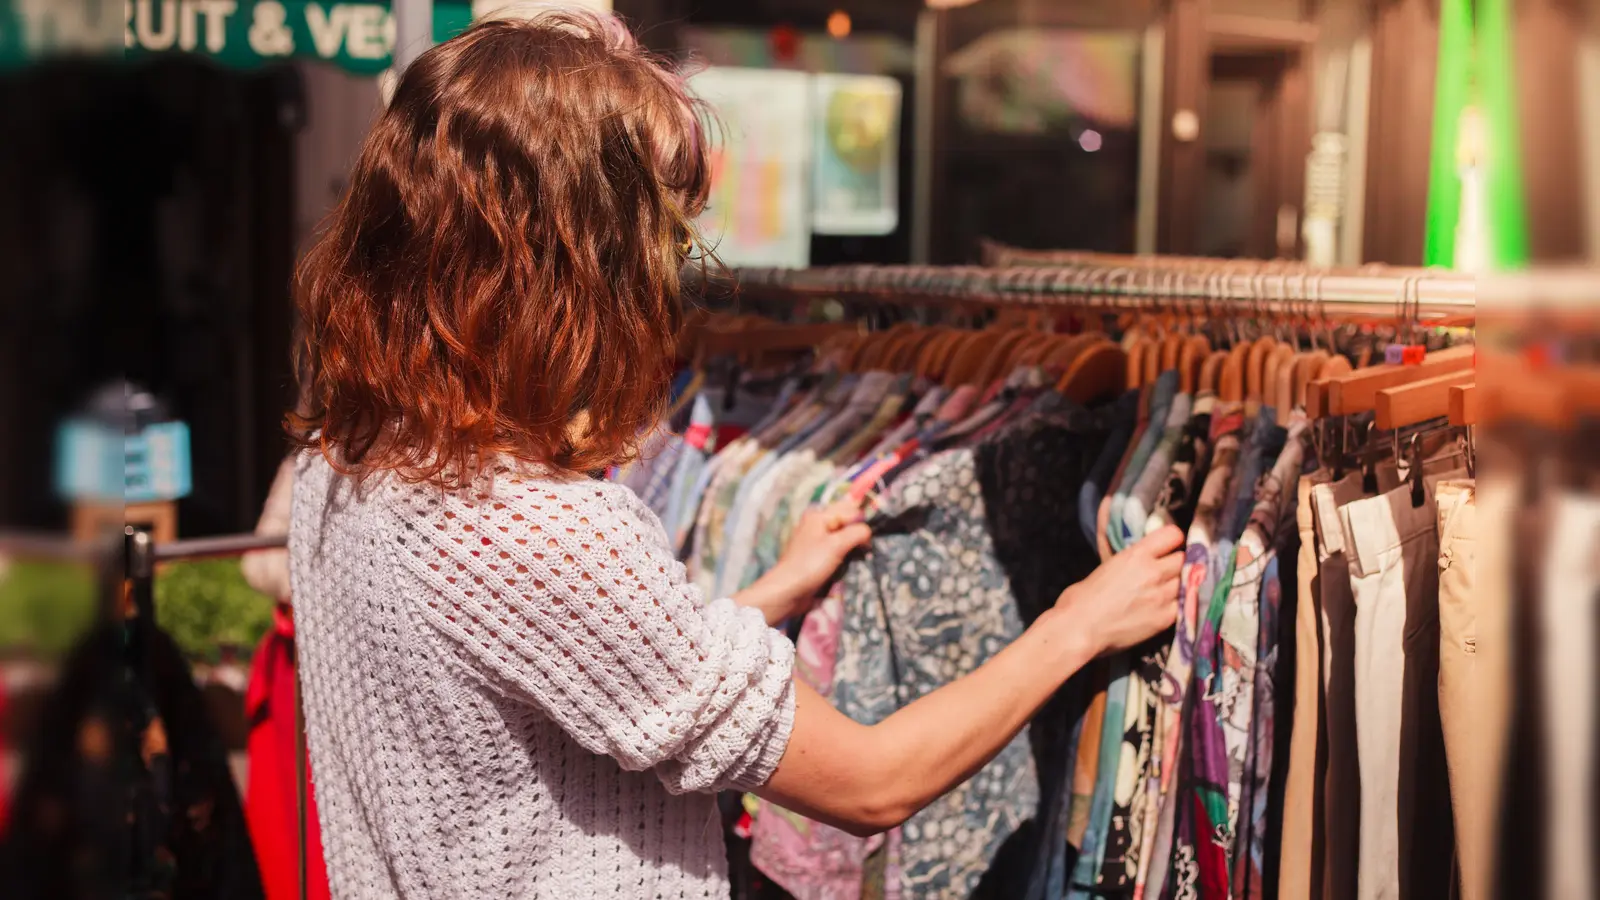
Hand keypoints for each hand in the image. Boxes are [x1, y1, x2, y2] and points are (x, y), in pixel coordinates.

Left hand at [736, 500, 872, 624]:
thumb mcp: (837, 545)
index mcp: (818, 515)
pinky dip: (845, 554)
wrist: (787, 591)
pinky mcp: (816, 556)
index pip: (849, 510)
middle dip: (858, 533)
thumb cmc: (810, 564)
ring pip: (842, 536)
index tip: (869, 539)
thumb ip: (856, 532)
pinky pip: (836, 549)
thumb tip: (869, 531)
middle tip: (866, 548)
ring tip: (861, 555)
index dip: (862, 522)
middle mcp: (816, 524)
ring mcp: (816, 540)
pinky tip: (850, 562)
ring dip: (853, 545)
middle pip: (846, 521)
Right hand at [1051, 524, 1183, 656]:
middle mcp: (1154, 572)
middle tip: (1173, 570)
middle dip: (1181, 563)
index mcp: (1136, 555)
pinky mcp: (1166, 619)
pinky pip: (1186, 605)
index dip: (1174, 541)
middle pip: (1186, 559)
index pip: (1173, 535)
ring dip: (1184, 583)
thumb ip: (1128, 563)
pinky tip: (1173, 607)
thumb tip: (1137, 565)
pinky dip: (1183, 604)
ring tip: (1174, 589)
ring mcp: (1162, 596)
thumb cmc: (1080, 599)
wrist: (1078, 629)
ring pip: (1190, 581)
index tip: (1171, 546)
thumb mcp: (1105, 568)